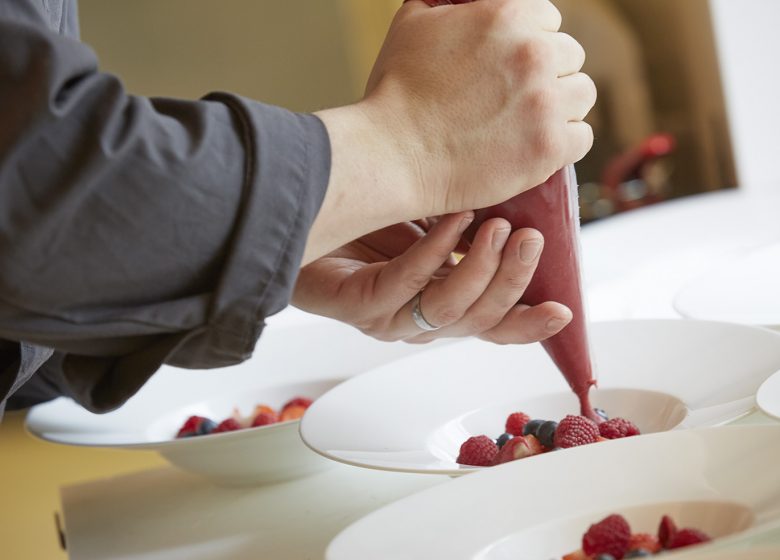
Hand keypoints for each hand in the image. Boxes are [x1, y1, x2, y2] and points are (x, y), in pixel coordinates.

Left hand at [293, 212, 571, 343]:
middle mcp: (418, 322)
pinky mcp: (356, 305)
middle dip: (511, 281)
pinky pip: (405, 284)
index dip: (528, 325)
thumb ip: (477, 231)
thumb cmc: (371, 220)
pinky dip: (435, 251)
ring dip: (479, 268)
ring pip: (446, 310)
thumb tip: (528, 213)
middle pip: (477, 320)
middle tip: (529, 239)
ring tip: (497, 226)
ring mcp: (386, 318)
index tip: (563, 310)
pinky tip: (452, 220)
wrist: (306, 213)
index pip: (493, 327)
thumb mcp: (439, 222)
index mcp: (443, 309)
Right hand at [362, 0, 595, 212]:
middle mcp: (534, 55)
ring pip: (582, 96)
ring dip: (561, 107)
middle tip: (517, 99)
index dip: (531, 44)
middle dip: (548, 75)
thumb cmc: (396, 93)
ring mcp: (545, 103)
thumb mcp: (414, 23)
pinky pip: (583, 138)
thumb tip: (461, 0)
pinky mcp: (548, 149)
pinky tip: (537, 146)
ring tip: (529, 123)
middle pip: (571, 57)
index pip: (550, 21)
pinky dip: (564, 144)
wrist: (393, 155)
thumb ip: (447, 2)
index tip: (513, 67)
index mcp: (508, 17)